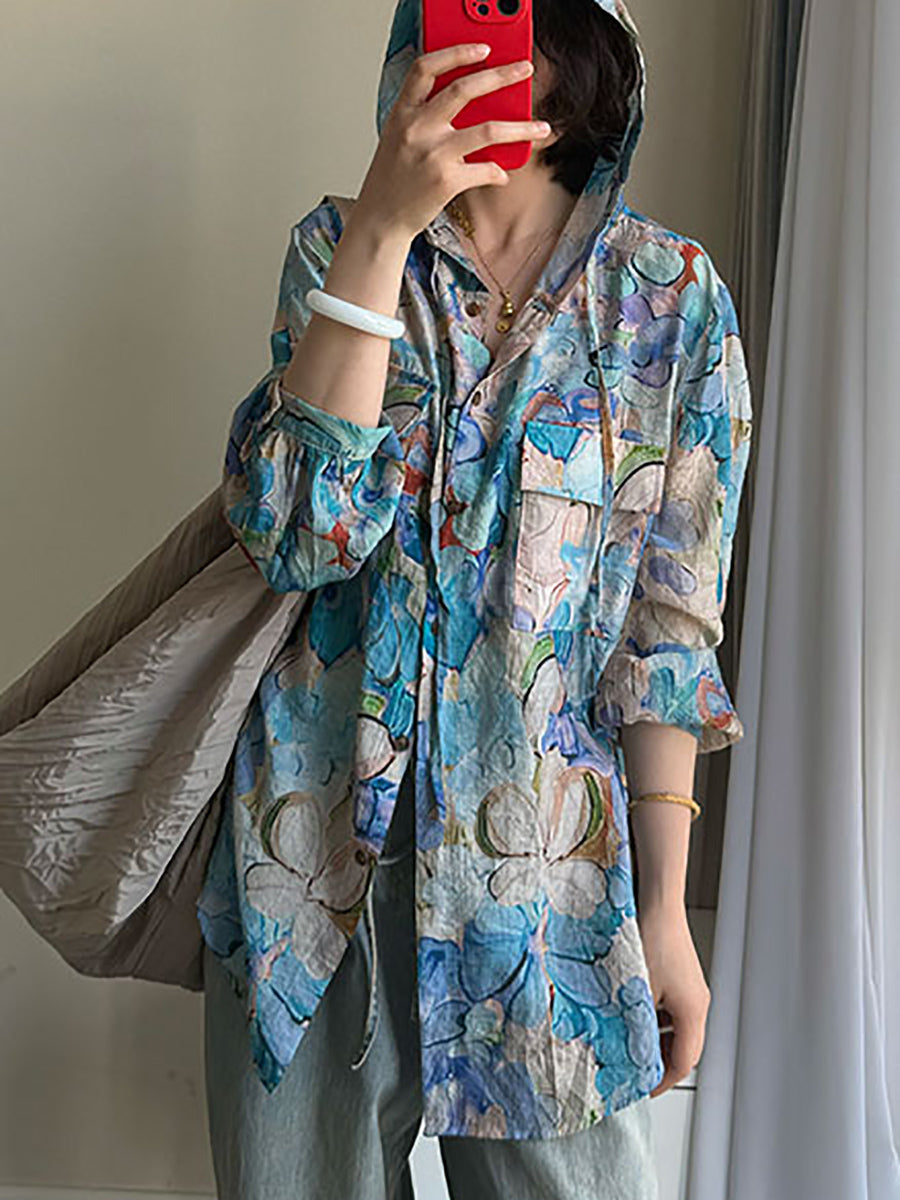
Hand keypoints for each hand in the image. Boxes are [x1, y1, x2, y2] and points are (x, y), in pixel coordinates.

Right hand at [353, 42, 552, 242]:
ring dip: (521, 128)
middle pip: (464, 90)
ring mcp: (432, 154)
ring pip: (488, 130)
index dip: (456, 53)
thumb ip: (425, 117)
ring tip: (542, 127)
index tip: (482, 49)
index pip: (425, 69)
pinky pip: (486, 169)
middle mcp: (416, 129)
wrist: (381, 218)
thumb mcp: (399, 138)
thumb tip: (474, 108)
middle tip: (524, 70)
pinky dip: (498, 173)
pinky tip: (502, 175)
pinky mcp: (446, 181)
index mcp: (402, 113)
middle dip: (500, 76)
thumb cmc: (392, 178)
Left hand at [638, 902, 711, 1097]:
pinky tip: (631, 1012)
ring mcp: (691, 988)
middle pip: (683, 1047)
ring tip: (627, 1041)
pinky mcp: (681, 976)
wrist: (657, 901)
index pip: (684, 1063)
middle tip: (633, 1069)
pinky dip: (654, 1018)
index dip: (661, 1081)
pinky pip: (671, 1008)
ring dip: (654, 1039)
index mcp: (693, 1011)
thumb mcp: (637, 991)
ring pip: (676, 1028)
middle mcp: (697, 1002)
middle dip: (657, 1062)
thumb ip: (634, 1026)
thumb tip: (622, 1052)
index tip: (641, 1089)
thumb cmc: (651, 939)